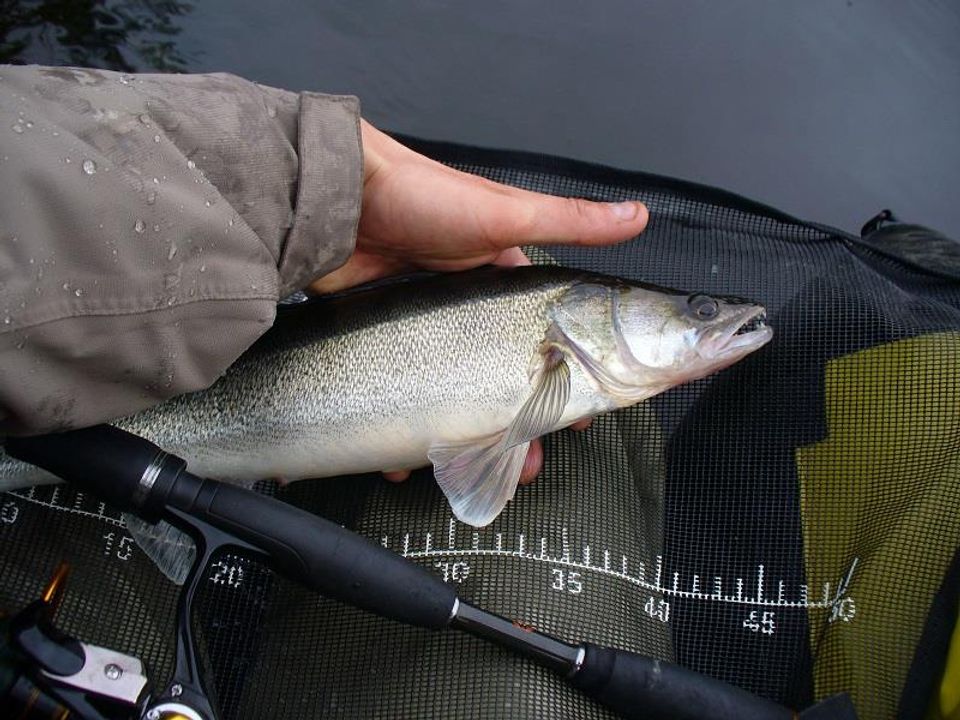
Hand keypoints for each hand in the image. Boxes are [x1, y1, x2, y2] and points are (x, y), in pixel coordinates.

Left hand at [314, 121, 648, 484]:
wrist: (337, 200)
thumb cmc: (424, 198)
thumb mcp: (506, 214)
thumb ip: (572, 222)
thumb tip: (636, 215)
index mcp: (502, 280)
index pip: (546, 338)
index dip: (562, 379)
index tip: (577, 415)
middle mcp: (466, 306)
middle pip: (499, 377)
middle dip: (513, 421)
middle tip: (525, 456)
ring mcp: (424, 326)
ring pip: (451, 394)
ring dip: (460, 436)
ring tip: (460, 465)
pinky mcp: (384, 341)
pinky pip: (402, 395)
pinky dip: (403, 429)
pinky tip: (403, 456)